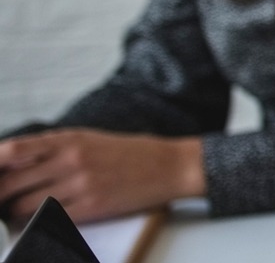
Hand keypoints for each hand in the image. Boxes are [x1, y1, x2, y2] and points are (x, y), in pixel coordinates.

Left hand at [0, 129, 202, 223]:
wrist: (169, 166)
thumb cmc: (129, 153)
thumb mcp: (89, 139)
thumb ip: (52, 148)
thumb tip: (12, 162)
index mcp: (69, 139)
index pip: (13, 150)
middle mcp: (71, 159)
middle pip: (11, 184)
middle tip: (0, 203)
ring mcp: (81, 184)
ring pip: (24, 206)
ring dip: (15, 214)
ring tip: (17, 214)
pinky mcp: (91, 207)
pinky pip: (49, 220)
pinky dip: (38, 223)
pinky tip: (39, 221)